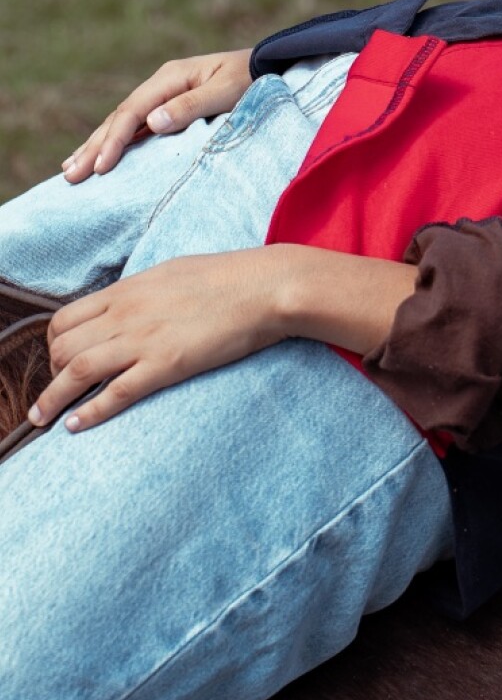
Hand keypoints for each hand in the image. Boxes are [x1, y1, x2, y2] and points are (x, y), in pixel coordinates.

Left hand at [30, 251, 286, 431]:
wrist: (263, 287)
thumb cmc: (227, 278)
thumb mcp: (170, 274)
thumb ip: (142, 292)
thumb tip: (130, 305)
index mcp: (125, 290)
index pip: (65, 319)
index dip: (54, 345)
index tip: (59, 363)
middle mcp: (124, 314)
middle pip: (63, 347)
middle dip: (51, 374)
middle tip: (55, 394)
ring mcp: (143, 340)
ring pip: (78, 370)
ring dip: (53, 398)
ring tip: (41, 419)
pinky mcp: (166, 364)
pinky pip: (117, 392)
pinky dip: (90, 412)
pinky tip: (75, 426)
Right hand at [63, 50, 253, 181]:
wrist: (269, 65)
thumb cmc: (252, 79)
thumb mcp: (227, 92)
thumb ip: (191, 107)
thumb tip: (151, 123)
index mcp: (170, 78)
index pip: (132, 112)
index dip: (114, 141)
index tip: (100, 167)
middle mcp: (161, 85)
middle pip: (119, 118)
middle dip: (93, 147)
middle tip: (70, 175)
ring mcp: (163, 95)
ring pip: (121, 122)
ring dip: (96, 145)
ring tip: (71, 168)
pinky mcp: (168, 107)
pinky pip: (135, 126)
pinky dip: (115, 142)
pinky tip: (101, 156)